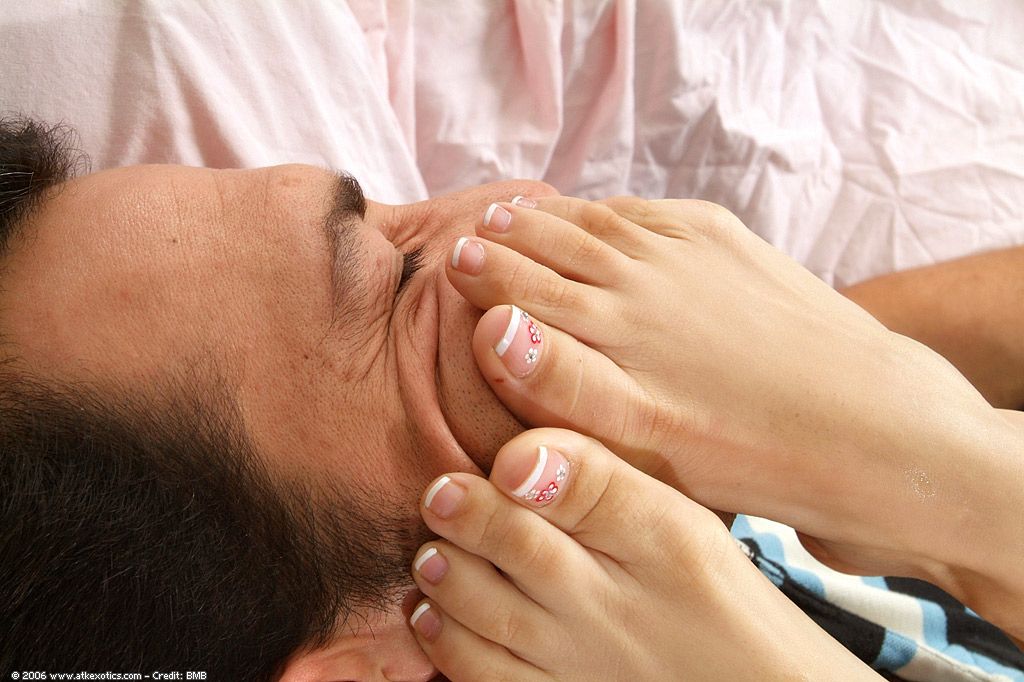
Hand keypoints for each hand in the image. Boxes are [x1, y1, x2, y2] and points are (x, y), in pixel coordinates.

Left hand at [408, 428, 877, 679]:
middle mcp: (619, 603)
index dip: (521, 468)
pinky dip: (448, 645)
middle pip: (524, 550)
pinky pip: (488, 678)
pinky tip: (431, 615)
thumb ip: (602, 481)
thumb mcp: (679, 523)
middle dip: (468, 516)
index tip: (493, 460)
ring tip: (431, 555)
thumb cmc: (710, 596)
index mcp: (661, 540)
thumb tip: (518, 455)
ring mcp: (584, 661)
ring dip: (447, 579)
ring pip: (492, 615)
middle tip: (439, 495)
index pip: (581, 489)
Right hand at [444, 196, 1021, 620]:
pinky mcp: (734, 244)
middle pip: (560, 243)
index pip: (529, 284)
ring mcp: (692, 253)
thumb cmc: (749, 453)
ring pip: (604, 222)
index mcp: (616, 324)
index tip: (454, 260)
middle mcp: (645, 276)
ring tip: (527, 211)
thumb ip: (563, 381)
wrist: (872, 425)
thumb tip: (495, 328)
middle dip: (513, 234)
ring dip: (559, 216)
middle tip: (480, 227)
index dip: (487, 273)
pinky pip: (658, 212)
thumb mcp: (644, 438)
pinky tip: (612, 211)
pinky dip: (621, 208)